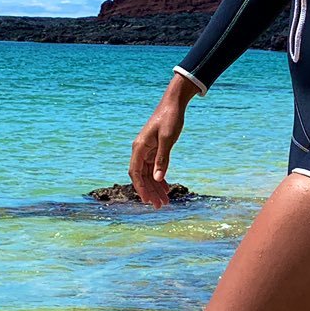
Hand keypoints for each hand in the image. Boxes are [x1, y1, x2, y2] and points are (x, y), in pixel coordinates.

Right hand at [128, 77, 193, 206]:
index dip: (141, 188)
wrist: (174, 104)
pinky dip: (160, 178)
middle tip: (160, 206)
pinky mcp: (154, 149)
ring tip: (165, 201)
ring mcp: (147, 150)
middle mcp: (140, 150)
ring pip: (149, 174)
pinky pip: (155, 168)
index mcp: (139, 147)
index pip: (135, 173)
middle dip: (150, 192)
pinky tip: (167, 188)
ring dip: (156, 188)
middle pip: (142, 176)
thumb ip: (162, 159)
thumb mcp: (168, 139)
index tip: (148, 201)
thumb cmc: (170, 118)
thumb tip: (158, 179)